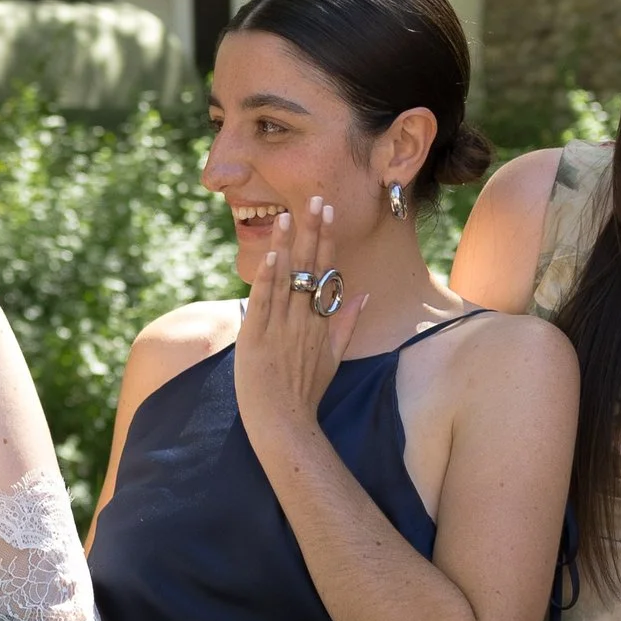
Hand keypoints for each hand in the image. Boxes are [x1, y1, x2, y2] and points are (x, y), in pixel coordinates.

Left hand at [233, 193, 359, 451]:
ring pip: (286, 279)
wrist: (284, 422)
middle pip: (309, 268)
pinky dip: (269, 278)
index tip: (327, 212)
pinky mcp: (257, 338)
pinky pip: (265, 303)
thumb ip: (347, 323)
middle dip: (312, 231)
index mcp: (320, 322)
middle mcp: (303, 320)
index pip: (325, 271)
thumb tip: (362, 295)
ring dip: (286, 245)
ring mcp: (281, 328)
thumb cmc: (306, 392)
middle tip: (315, 198)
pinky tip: (272, 255)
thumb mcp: (333, 356)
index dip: (325, 239)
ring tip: (287, 214)